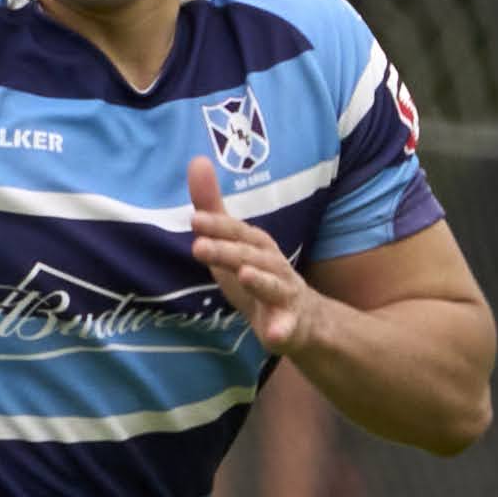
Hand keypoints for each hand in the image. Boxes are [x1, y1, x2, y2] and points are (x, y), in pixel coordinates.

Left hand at [185, 158, 318, 353]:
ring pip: (274, 285)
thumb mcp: (230, 243)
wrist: (303, 320)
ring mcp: (285, 295)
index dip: (218, 226)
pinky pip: (287, 327)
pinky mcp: (290, 324)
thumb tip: (197, 160)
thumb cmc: (257, 275)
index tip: (194, 219)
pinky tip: (272, 335)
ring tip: (244, 275)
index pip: (237, 232)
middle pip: (252, 255)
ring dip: (261, 280)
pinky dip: (281, 330)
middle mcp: (274, 265)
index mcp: (257, 245)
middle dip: (228, 251)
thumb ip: (213, 208)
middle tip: (199, 247)